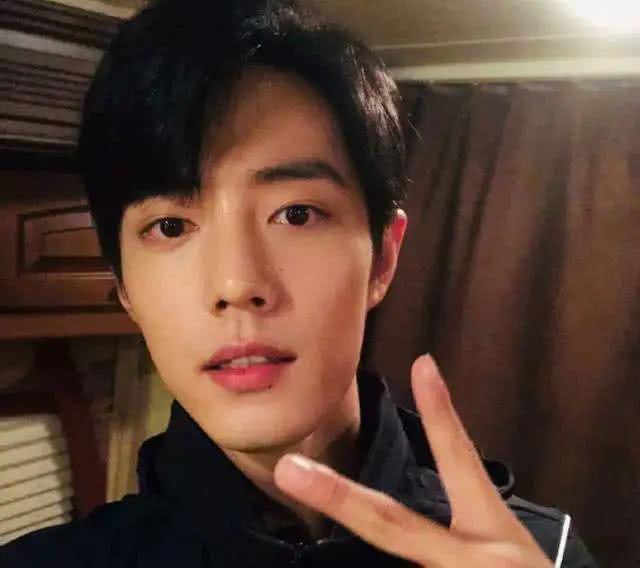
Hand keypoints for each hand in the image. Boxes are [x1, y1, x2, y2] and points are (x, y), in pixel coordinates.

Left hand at [274, 355, 552, 566]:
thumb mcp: (504, 552)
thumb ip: (461, 534)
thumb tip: (401, 524)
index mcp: (493, 530)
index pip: (461, 461)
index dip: (440, 412)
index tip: (422, 365)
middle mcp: (471, 557)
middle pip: (390, 523)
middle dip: (336, 496)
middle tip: (290, 470)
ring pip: (392, 562)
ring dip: (385, 559)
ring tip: (394, 536)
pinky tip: (405, 565)